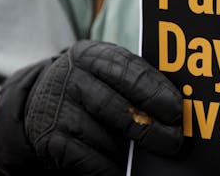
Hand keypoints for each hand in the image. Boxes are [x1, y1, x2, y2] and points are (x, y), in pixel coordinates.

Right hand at [0, 41, 182, 175]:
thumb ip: (135, 81)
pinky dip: (112, 168)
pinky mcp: (52, 141)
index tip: (178, 111)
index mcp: (92, 56)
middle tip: (174, 142)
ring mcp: (59, 111)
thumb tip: (175, 108)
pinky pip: (90, 161)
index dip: (157, 92)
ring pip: (106, 138)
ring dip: (132, 151)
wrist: (41, 100)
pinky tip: (126, 168)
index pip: (129, 72)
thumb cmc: (91, 85)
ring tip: (152, 156)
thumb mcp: (106, 70)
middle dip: (151, 129)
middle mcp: (72, 79)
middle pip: (118, 108)